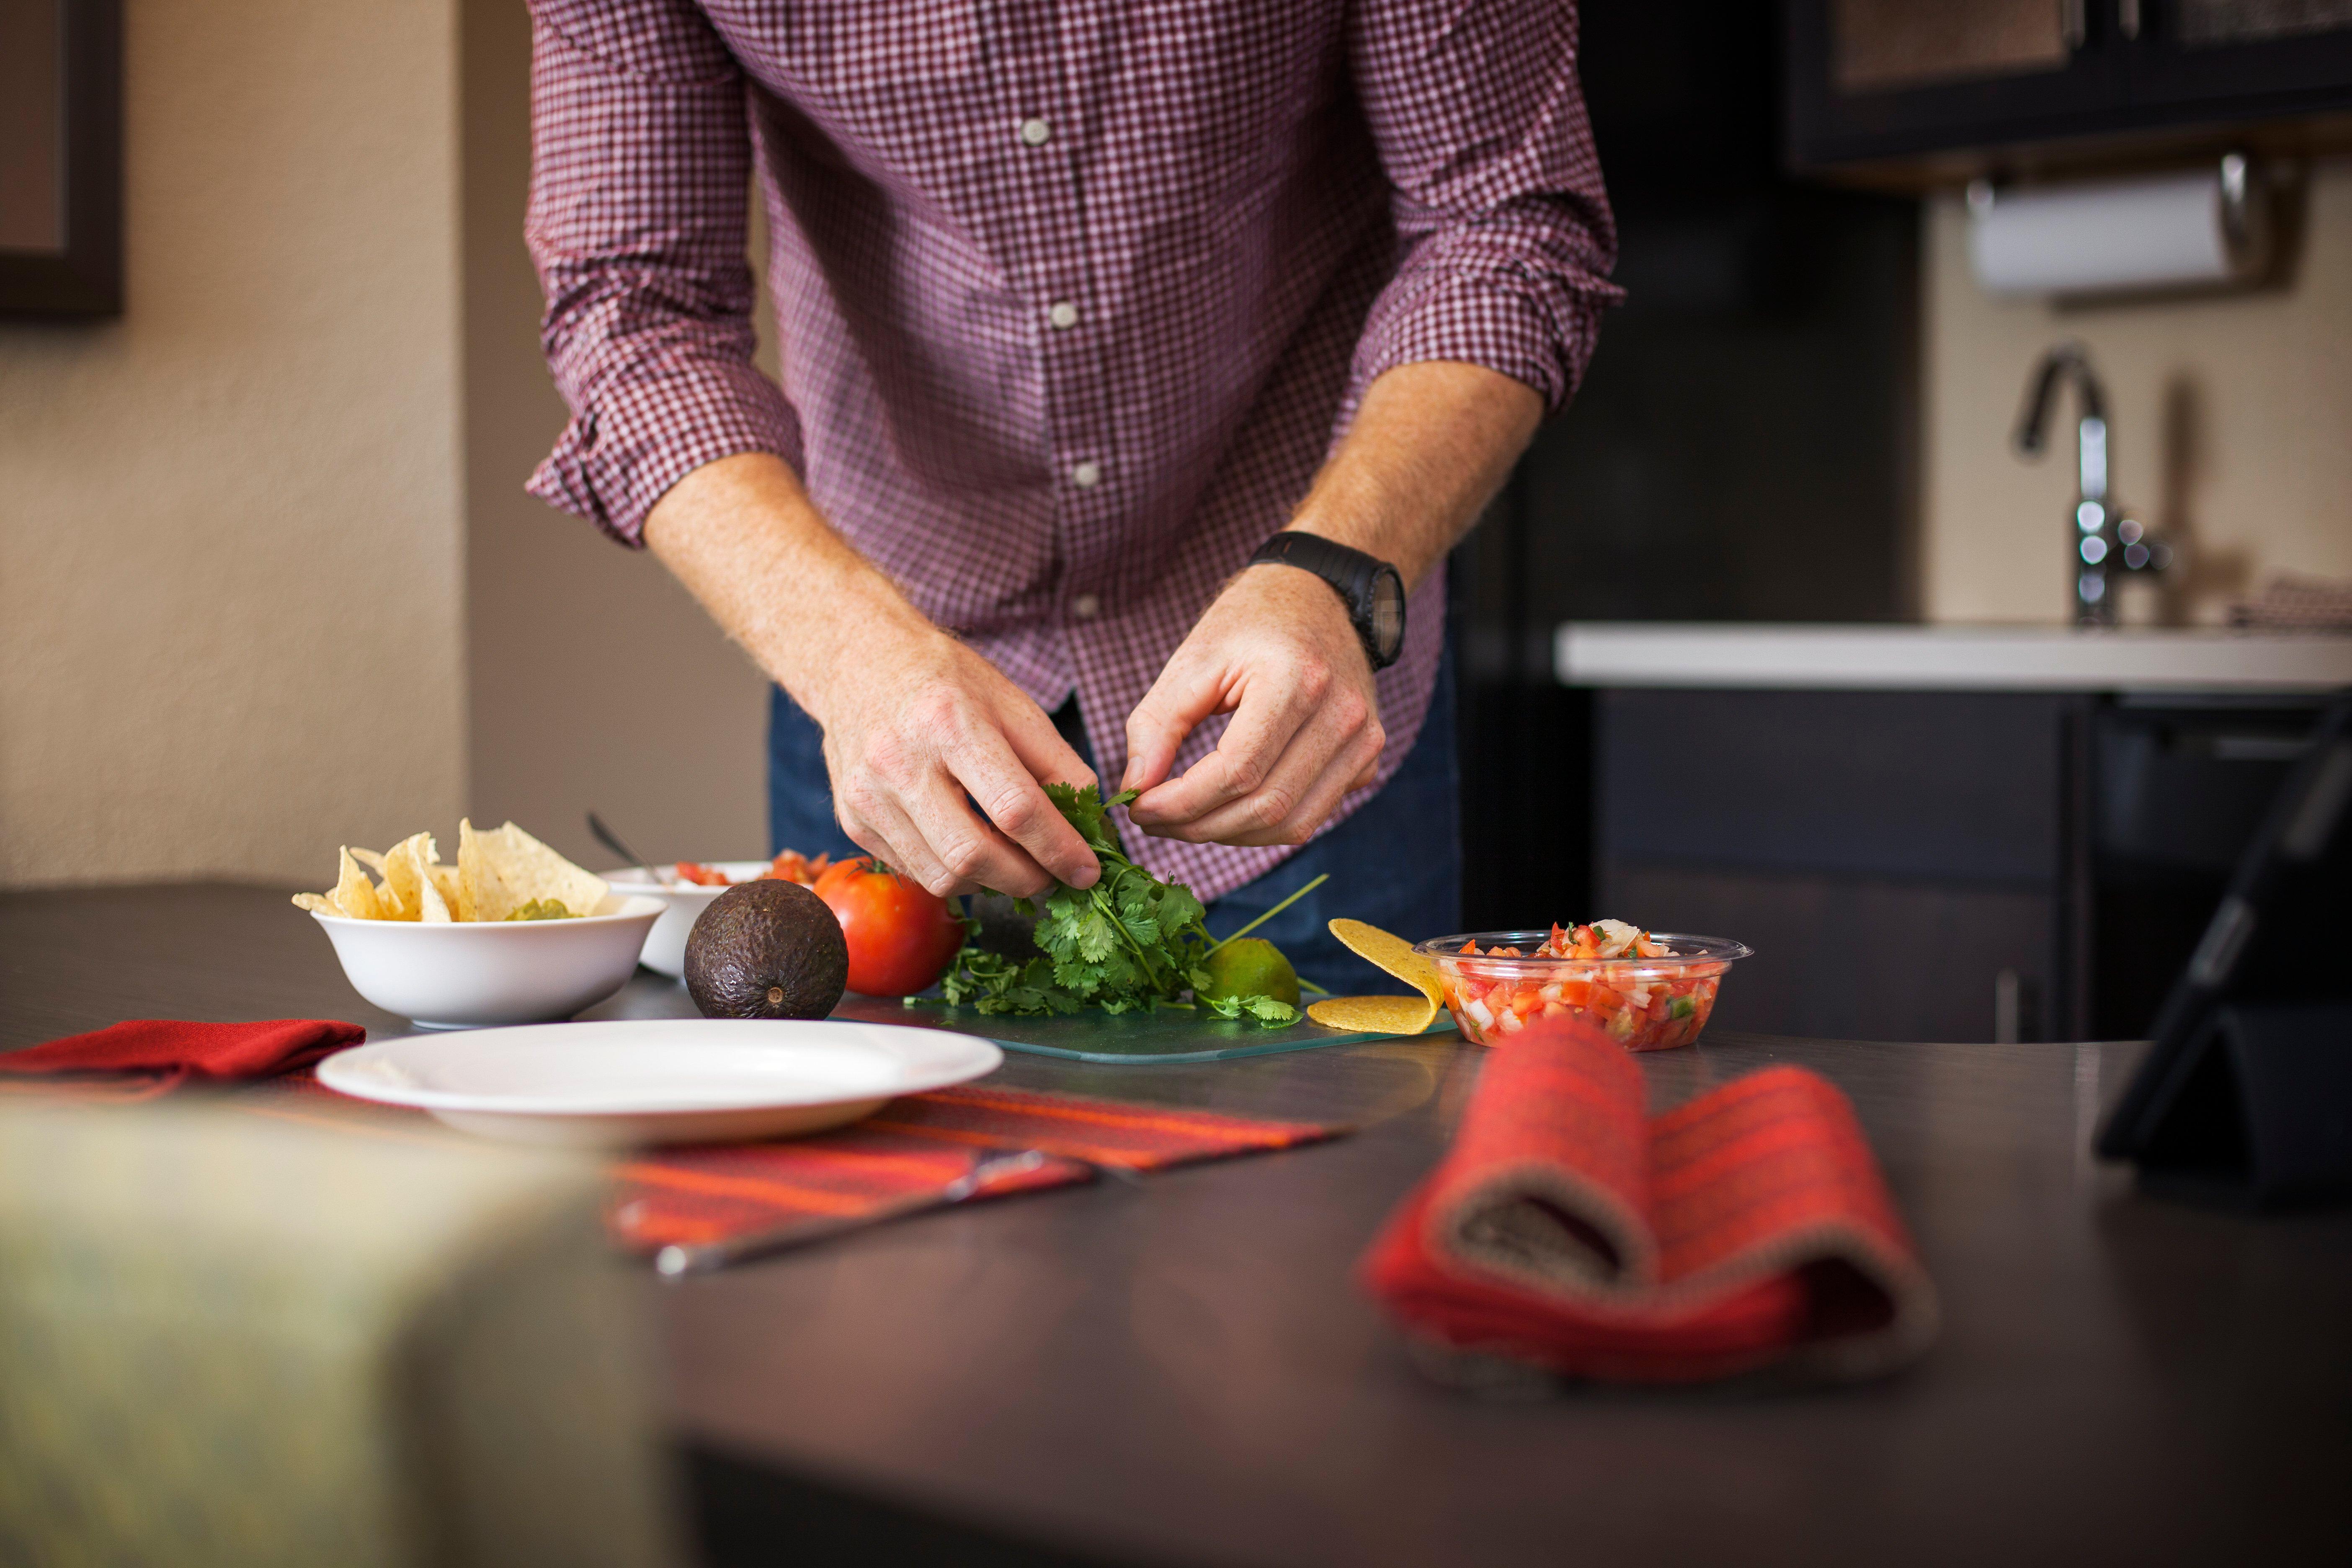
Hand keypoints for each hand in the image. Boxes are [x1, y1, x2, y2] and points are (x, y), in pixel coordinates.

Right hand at [642, 453, 1098, 899]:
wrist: (859, 661)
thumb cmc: (945, 681)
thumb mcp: (1012, 703)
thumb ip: (1056, 764)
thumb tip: (1090, 825)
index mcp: (949, 723)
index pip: (1015, 808)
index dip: (1059, 849)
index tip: (1088, 871)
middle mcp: (899, 762)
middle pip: (972, 855)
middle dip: (1026, 880)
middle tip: (1054, 879)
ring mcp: (867, 796)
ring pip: (940, 877)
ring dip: (990, 885)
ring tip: (1015, 867)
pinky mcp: (852, 819)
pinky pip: (912, 871)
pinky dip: (952, 874)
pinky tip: (970, 851)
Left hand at [1121, 564, 1383, 846]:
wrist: (1319, 597)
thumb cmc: (1250, 625)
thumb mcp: (1192, 660)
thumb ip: (1156, 724)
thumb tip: (1136, 788)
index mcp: (1296, 680)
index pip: (1237, 771)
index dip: (1181, 803)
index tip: (1137, 808)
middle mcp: (1341, 714)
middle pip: (1265, 806)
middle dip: (1198, 826)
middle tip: (1153, 821)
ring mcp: (1363, 740)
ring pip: (1291, 824)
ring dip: (1229, 834)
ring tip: (1185, 819)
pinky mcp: (1366, 758)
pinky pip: (1311, 815)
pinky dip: (1262, 824)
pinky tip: (1227, 805)